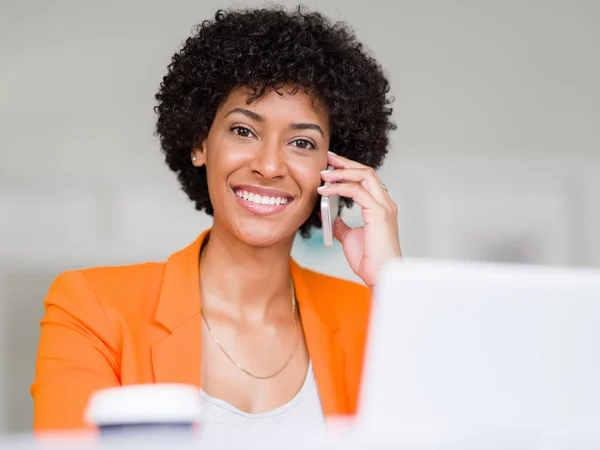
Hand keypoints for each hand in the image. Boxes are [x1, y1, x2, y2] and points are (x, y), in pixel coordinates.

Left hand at [318, 152, 401, 287]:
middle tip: (327, 158)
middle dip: (345, 163)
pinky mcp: (378, 214)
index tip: (331, 165)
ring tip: (323, 173)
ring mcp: (384, 207)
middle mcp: (385, 204)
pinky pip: (357, 192)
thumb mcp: (350, 238)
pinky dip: (339, 187)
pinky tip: (325, 191)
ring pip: (364, 176)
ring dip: (341, 172)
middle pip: (367, 171)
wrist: (379, 276)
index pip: (367, 179)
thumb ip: (342, 225)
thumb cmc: (370, 261)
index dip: (349, 169)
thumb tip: (332, 217)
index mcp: (381, 208)